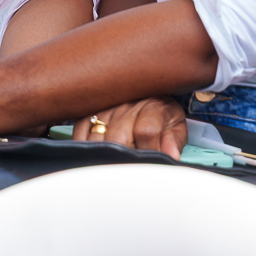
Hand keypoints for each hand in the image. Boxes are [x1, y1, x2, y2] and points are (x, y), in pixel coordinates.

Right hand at [71, 95, 187, 157]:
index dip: (148, 151)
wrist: (143, 90)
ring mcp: (105, 108)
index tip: (150, 162)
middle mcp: (126, 105)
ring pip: (98, 139)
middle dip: (126, 157)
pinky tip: (97, 153)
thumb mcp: (175, 124)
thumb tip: (172, 156)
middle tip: (131, 165)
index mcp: (152, 107)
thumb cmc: (159, 114)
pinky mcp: (87, 112)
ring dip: (106, 154)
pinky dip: (86, 147)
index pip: (146, 131)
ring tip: (115, 161)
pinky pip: (80, 134)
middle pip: (119, 139)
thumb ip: (174, 141)